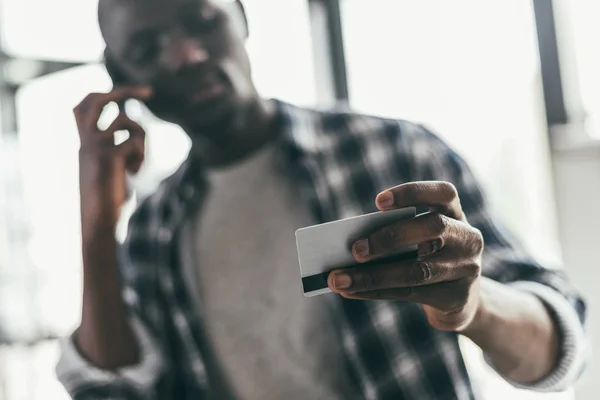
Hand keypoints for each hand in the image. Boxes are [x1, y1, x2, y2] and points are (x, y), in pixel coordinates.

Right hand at [74, 87, 151, 237]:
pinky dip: (141, 156)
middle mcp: (85, 141)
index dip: (105, 94)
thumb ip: (117, 149)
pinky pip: (134, 141)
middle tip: (148, 92)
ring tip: (137, 162)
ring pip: (127, 122)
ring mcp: (95, 148)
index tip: (133, 94)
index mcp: (84, 143)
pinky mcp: (108, 158)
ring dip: (142, 140)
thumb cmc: (108, 199)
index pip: (83, 106)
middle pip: (96, 99)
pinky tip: (134, 172)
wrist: (98, 222)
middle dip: (123, 90)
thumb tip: (136, 137)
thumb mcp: (111, 168)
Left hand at [327, 181, 483, 331]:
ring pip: (418, 270)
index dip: (413, 193)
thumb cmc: (427, 259)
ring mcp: (467, 269)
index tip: (378, 201)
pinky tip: (351, 291)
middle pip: (433, 229)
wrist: (459, 300)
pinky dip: (375, 291)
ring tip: (338, 280)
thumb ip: (395, 236)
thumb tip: (348, 244)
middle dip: (390, 237)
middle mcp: (467, 238)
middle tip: (354, 250)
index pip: (444, 193)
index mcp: (455, 214)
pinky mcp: (456, 298)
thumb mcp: (418, 241)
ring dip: (373, 276)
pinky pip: (411, 293)